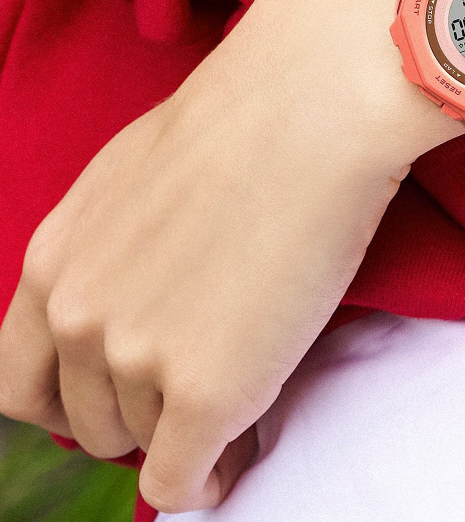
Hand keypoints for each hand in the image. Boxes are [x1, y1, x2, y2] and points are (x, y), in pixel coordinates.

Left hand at [0, 0, 456, 512]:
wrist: (311, 111)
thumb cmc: (247, 120)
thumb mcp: (139, 176)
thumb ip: (116, 246)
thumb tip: (149, 290)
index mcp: (53, 261)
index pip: (23, 383)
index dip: (76, 399)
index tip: (125, 397)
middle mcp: (78, 317)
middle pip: (88, 420)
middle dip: (136, 418)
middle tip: (195, 401)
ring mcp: (136, 358)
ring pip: (145, 443)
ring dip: (184, 437)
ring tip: (237, 407)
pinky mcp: (205, 392)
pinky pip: (186, 477)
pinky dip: (210, 477)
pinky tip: (239, 453)